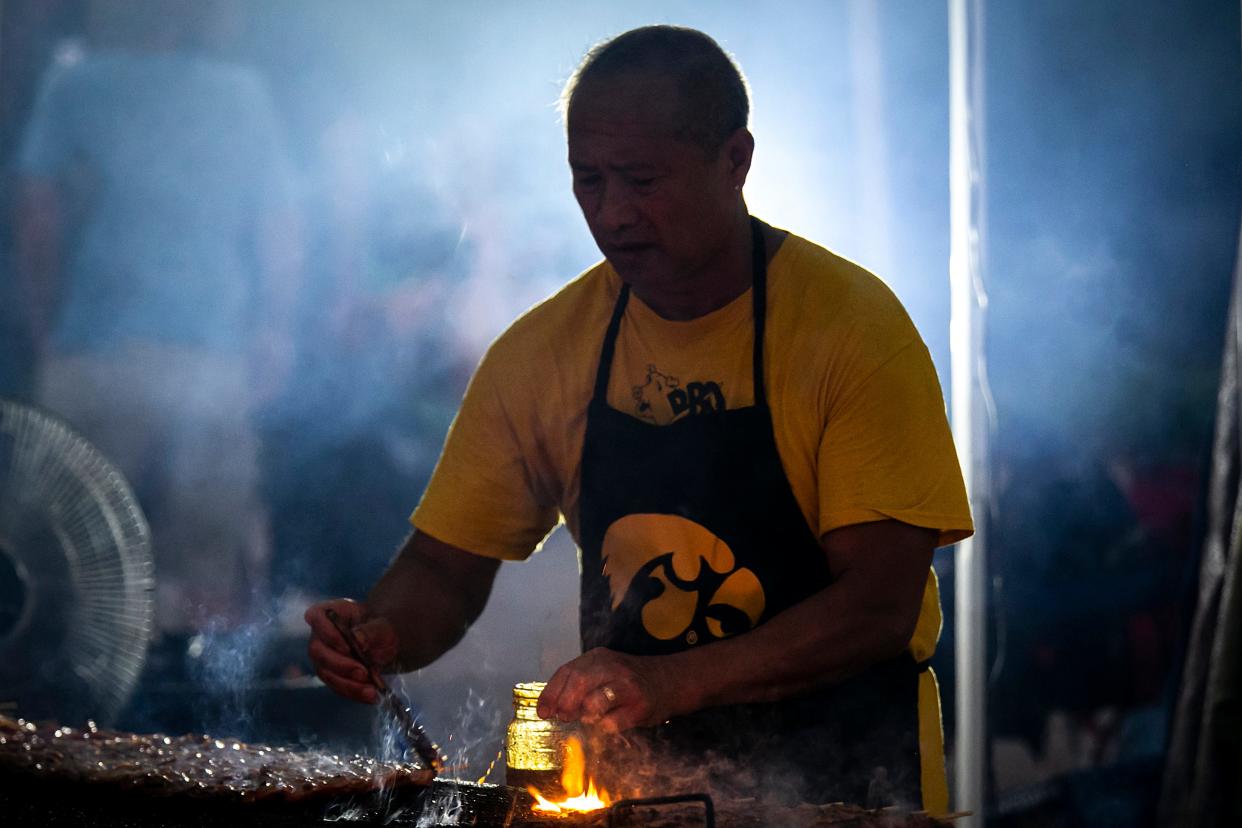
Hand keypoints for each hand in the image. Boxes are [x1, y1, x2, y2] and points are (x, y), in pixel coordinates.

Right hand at [304, 598, 399, 703]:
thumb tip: (358, 640)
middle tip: (363, 673)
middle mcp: (322, 634)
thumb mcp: (384, 626)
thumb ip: (372, 630)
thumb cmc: (382, 628)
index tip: (346, 647)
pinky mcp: (331, 674)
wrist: (386, 645)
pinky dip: (353, 693)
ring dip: (348, 684)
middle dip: (340, 665)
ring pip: (326, 673)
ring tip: (371, 690)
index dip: (326, 632)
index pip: (315, 615)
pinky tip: (370, 696)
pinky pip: (336, 686)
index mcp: (333, 612)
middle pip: (317, 651)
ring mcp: (324, 656)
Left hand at [537, 648, 689, 733]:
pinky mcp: (640, 706)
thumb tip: (551, 707)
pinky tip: (606, 725)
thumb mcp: (602, 672)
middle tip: (563, 717)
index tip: (543, 712)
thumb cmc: (627, 681)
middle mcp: (613, 667)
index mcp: (598, 657)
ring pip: (596, 700)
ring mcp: (628, 685)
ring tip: (586, 719)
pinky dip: (604, 727)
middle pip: (579, 681)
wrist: (668, 681)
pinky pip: (614, 721)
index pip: (566, 671)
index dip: (551, 693)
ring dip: (585, 714)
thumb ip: (579, 684)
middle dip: (565, 703)